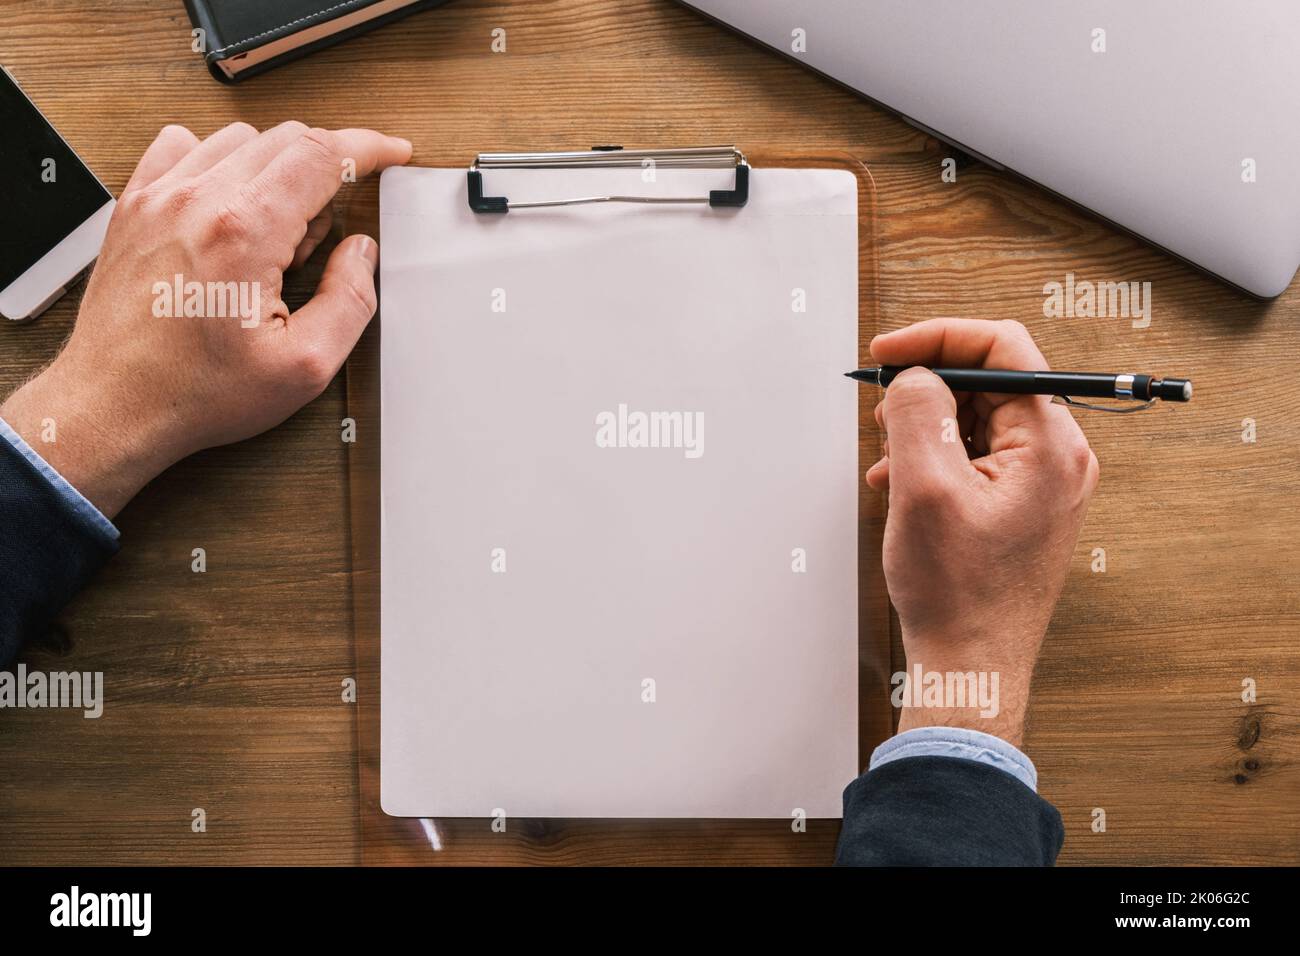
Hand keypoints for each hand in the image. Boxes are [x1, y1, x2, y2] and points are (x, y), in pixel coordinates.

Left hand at [0, 122, 411, 516]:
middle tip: (328, 232)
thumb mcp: (304, 366)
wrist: (114, 405)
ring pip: (240, 139)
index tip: (390, 152)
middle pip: (287, 139)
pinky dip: (220, 160)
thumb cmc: (195, 392)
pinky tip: (229, 203)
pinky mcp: (135, 206)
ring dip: (276, 168)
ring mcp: (160, 198)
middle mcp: (198, 201)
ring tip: (277, 232)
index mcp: (246, 232)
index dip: (369, 147)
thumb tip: (361, 253)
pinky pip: (183, 146)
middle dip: (328, 168)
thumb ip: (349, 302)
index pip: (323, 154)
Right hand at [867, 319, 1098, 745]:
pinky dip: (935, 457)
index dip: (938, 339)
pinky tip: (901, 484)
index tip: (889, 353)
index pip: (1003, 348)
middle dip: (928, 388)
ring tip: (890, 460)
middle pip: (990, 381)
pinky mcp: (1022, 504)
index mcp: (1051, 444)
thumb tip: (917, 376)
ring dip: (926, 426)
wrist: (971, 665)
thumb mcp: (923, 488)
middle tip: (884, 415)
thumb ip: (920, 412)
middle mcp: (1059, 457)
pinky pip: (977, 454)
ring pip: (978, 418)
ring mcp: (1043, 482)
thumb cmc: (957, 593)